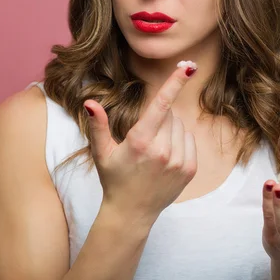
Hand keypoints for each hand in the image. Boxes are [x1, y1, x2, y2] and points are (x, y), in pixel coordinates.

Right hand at [84, 64, 197, 225]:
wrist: (132, 212)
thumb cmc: (114, 178)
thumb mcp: (101, 152)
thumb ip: (98, 125)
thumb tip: (90, 102)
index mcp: (140, 141)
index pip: (161, 105)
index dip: (174, 83)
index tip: (187, 67)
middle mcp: (162, 150)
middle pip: (169, 114)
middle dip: (159, 119)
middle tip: (144, 139)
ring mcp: (179, 161)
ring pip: (180, 126)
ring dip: (169, 130)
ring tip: (154, 150)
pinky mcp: (190, 169)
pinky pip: (190, 140)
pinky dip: (180, 142)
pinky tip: (166, 157)